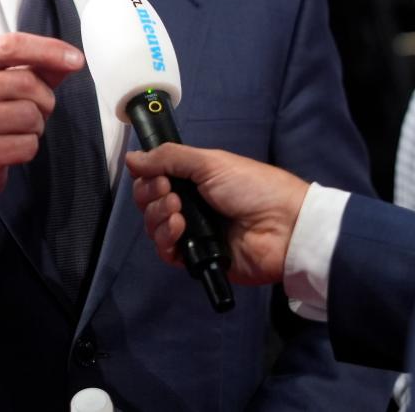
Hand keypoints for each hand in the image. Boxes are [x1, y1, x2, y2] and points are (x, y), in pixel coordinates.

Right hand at [0, 32, 82, 252]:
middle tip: (32, 110)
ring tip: (16, 130)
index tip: (76, 59)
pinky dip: (28, 148)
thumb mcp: (4, 83)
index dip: (49, 50)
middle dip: (43, 99)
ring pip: (28, 115)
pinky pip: (26, 145)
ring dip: (35, 126)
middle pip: (25, 82)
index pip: (10, 45)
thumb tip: (71, 59)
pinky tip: (8, 148)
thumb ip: (37, 67)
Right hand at [127, 144, 309, 286]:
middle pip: (149, 203)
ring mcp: (193, 232)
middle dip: (152, 196)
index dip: (148, 178)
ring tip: (179, 212)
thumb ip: (169, 158)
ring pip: (154, 227)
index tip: (156, 175)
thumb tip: (131, 157)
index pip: (154, 180)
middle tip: (170, 192)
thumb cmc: (251, 187)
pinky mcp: (196, 258)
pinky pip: (166, 252)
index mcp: (194, 180)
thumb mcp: (210, 163)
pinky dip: (167, 239)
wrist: (283, 226)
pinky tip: (180, 230)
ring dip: (159, 216)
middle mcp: (189, 205)